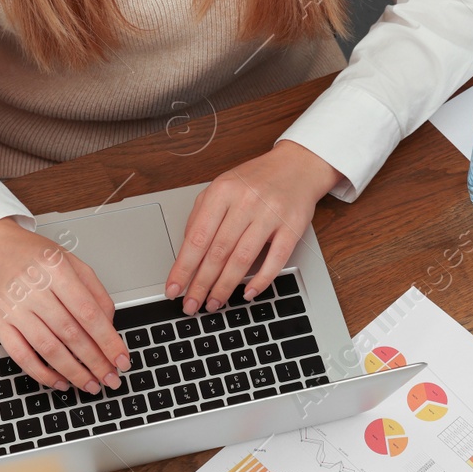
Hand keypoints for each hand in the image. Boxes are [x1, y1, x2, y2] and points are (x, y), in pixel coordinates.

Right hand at [0, 219, 129, 392]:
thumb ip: (94, 290)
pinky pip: (21, 355)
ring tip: (90, 384)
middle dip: (96, 362)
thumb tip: (110, 324)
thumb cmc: (29, 253)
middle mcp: (34, 289)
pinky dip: (42, 373)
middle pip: (72, 335)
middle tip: (111, 378)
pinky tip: (59, 381)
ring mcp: (13, 308)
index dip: (109, 341)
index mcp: (56, 271)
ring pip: (48, 349)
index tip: (122, 359)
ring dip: (73, 372)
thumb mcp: (69, 260)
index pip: (89, 314)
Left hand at [165, 140, 341, 313]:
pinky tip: (248, 293)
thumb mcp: (222, 187)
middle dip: (201, 283)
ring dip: (225, 286)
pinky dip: (261, 280)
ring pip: (242, 259)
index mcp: (222, 191)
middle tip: (191, 305)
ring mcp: (270, 215)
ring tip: (214, 303)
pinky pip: (275, 259)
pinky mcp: (292, 227)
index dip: (183, 268)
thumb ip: (202, 216)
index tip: (174, 288)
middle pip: (218, 252)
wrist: (298, 165)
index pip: (197, 238)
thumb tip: (186, 254)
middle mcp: (245, 202)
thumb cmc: (256, 179)